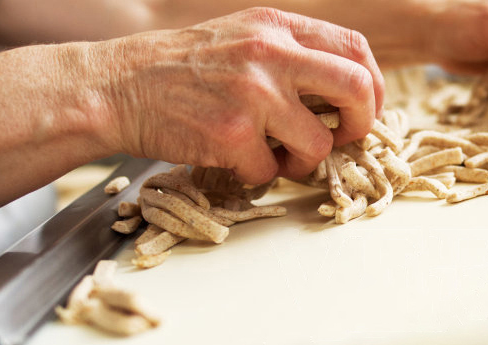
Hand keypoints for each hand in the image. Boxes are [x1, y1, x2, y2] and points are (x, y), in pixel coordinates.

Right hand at [85, 7, 384, 182]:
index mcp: (276, 27)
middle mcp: (270, 54)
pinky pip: (270, 171)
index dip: (372, 86)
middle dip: (361, 124)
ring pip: (320, 143)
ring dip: (304, 162)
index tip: (363, 109)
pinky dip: (257, 175)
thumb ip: (289, 52)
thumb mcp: (239, 36)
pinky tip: (235, 161)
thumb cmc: (179, 69)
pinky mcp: (230, 135)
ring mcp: (252, 95)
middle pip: (357, 89)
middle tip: (343, 139)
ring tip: (277, 157)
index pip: (355, 50)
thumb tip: (345, 89)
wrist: (115, 86)